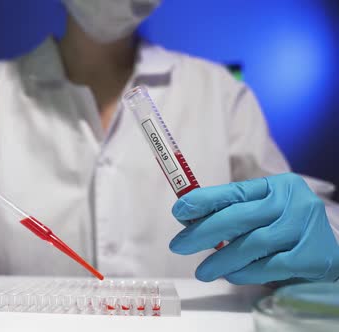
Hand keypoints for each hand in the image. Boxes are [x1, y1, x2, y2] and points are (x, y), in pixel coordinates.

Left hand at [170, 173, 338, 283]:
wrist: (329, 256)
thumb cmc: (285, 232)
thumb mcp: (263, 214)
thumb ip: (232, 213)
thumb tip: (189, 220)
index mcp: (278, 186)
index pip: (234, 190)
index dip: (203, 200)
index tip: (179, 211)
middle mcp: (293, 202)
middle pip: (238, 216)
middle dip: (202, 232)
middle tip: (179, 245)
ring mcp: (305, 228)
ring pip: (251, 244)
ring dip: (220, 259)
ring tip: (203, 271)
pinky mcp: (312, 256)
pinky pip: (268, 266)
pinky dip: (245, 273)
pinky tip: (231, 276)